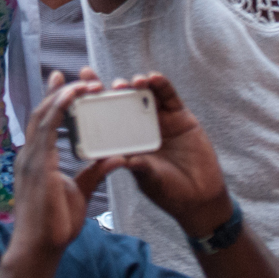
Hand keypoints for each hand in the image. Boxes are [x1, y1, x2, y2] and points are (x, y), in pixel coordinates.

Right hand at [4, 72, 120, 263]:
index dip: (52, 101)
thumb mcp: (80, 193)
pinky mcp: (38, 163)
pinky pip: (48, 127)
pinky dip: (59, 107)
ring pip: (44, 114)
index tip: (62, 81)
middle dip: (57, 91)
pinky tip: (71, 95)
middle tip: (74, 74)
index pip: (44, 123)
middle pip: (42, 112)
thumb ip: (94, 173)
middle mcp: (31, 154)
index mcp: (37, 160)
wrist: (40, 247)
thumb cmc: (56, 226)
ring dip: (62, 95)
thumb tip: (115, 157)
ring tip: (82, 82)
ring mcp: (31, 157)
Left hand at [90, 71, 231, 238]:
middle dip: (110, 88)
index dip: (93, 101)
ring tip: (129, 83)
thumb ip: (138, 166)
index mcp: (128, 141)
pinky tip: (153, 78)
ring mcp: (160, 119)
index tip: (79, 86)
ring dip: (135, 84)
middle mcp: (141, 126)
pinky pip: (170, 96)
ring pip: (145, 94)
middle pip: (123, 100)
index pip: (106, 117)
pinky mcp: (180, 116)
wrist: (200, 199)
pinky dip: (161, 85)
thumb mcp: (149, 179)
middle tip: (96, 82)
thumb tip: (119, 158)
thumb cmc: (169, 192)